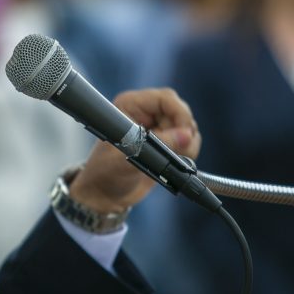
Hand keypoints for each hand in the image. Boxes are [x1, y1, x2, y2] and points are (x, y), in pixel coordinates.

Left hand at [68, 88, 200, 212]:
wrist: (106, 194)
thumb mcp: (130, 157)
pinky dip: (187, 152)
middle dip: (184, 132)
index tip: (185, 135)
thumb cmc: (106, 172)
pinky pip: (188, 141)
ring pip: (187, 126)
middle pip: (180, 111)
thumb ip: (159, 146)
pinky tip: (173, 164)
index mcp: (131, 105)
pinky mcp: (165, 142)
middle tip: (177, 152)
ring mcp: (157, 127)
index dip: (179, 114)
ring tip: (171, 161)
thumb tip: (187, 136)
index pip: (165, 98)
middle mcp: (145, 112)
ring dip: (187, 145)